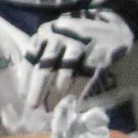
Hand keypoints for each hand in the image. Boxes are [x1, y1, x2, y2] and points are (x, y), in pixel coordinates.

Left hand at [22, 9, 136, 115]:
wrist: (113, 34)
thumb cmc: (80, 43)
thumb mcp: (59, 43)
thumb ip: (45, 58)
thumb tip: (30, 89)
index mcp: (47, 31)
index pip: (31, 55)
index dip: (26, 77)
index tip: (24, 95)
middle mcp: (61, 34)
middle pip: (46, 64)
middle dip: (39, 88)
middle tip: (34, 106)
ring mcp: (81, 41)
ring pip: (65, 69)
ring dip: (58, 90)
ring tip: (54, 105)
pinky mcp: (98, 50)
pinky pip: (85, 73)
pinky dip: (78, 88)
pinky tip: (74, 99)